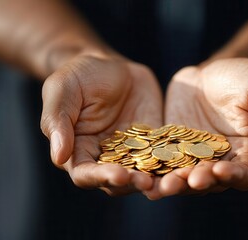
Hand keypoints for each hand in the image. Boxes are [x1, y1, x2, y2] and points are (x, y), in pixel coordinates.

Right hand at [40, 53, 162, 195]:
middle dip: (132, 183)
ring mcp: (133, 153)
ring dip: (156, 180)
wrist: (111, 65)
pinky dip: (175, 164)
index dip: (100, 177)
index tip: (118, 175)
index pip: (86, 174)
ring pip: (144, 174)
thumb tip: (58, 157)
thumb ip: (58, 121)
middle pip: (118, 181)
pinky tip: (188, 164)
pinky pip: (165, 157)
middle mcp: (106, 158)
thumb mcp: (63, 89)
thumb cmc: (79, 76)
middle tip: (146, 182)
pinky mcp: (155, 143)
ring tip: (168, 180)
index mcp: (79, 151)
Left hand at [144, 58, 247, 198]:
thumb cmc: (245, 78)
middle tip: (190, 179)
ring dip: (178, 184)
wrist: (209, 73)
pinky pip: (166, 167)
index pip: (247, 173)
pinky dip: (157, 175)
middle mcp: (225, 163)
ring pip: (188, 179)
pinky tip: (145, 180)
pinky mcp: (175, 154)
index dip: (235, 175)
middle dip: (202, 182)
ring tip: (164, 185)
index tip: (220, 170)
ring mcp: (198, 161)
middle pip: (214, 182)